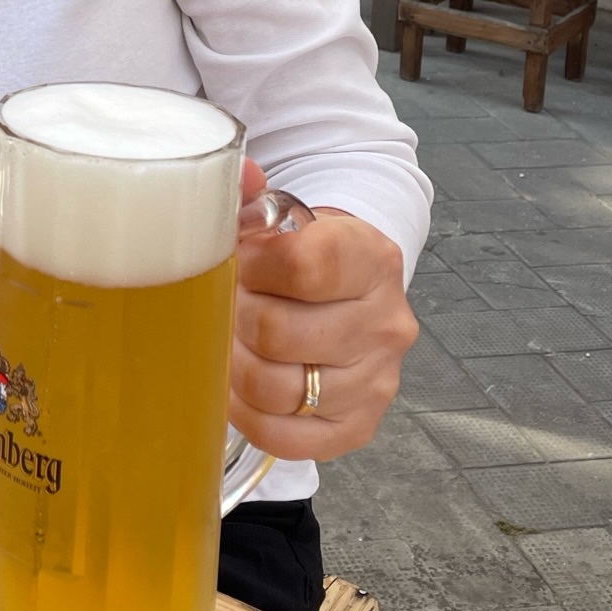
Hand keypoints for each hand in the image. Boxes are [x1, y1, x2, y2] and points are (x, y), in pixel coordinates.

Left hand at [231, 159, 416, 460]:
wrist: (349, 292)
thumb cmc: (304, 252)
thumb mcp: (287, 215)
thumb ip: (253, 195)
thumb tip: (239, 173)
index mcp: (372, 259)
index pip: (303, 266)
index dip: (253, 264)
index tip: (238, 259)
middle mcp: (386, 323)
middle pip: (278, 332)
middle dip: (234, 316)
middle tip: (225, 304)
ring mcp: (377, 380)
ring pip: (278, 387)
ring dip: (235, 365)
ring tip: (228, 340)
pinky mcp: (357, 426)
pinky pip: (287, 437)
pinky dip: (248, 414)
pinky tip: (238, 387)